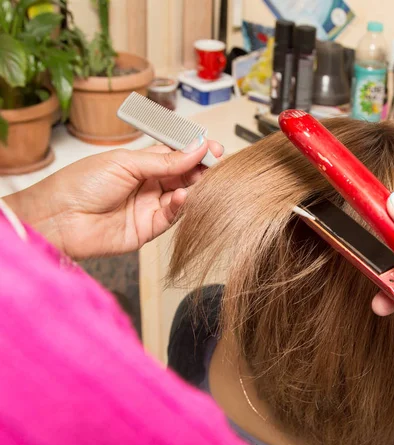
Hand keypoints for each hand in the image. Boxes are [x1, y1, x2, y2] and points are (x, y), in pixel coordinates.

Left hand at [5, 137, 222, 259]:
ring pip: (182, 196)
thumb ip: (164, 160)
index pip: (176, 155)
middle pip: (183, 175)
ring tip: (202, 179)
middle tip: (216, 163)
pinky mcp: (148, 229)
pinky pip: (171, 217)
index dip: (195, 151)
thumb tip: (196, 148)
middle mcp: (147, 184)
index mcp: (140, 163)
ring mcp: (148, 207)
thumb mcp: (125, 162)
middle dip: (201, 169)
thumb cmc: (80, 184)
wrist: (58, 218)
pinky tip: (182, 196)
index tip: (213, 148)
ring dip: (194, 187)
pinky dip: (180, 206)